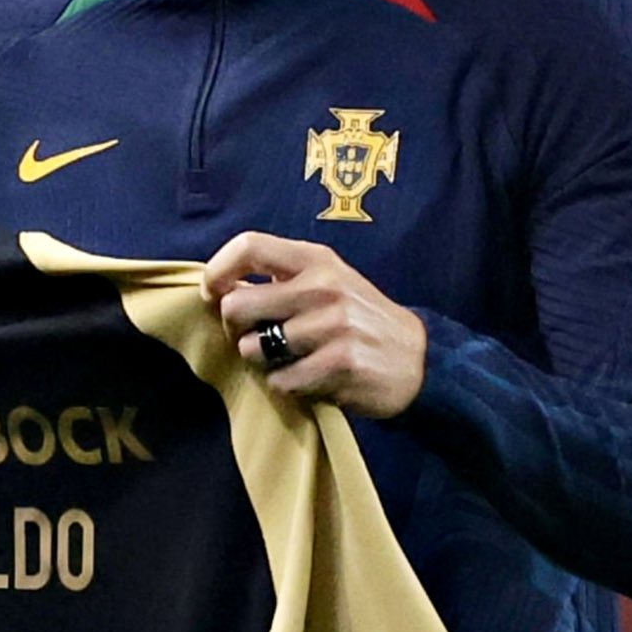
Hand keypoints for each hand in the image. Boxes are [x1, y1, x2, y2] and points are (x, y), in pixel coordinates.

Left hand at [201, 233, 426, 419]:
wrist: (417, 359)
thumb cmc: (360, 319)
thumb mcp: (329, 281)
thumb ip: (282, 279)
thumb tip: (219, 288)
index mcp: (317, 259)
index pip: (249, 246)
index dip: (218, 271)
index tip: (214, 293)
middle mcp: (323, 286)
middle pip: (237, 306)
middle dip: (236, 328)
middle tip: (256, 337)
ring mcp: (332, 326)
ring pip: (253, 350)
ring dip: (263, 362)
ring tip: (292, 359)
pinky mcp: (339, 364)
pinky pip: (280, 380)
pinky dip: (287, 385)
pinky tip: (311, 377)